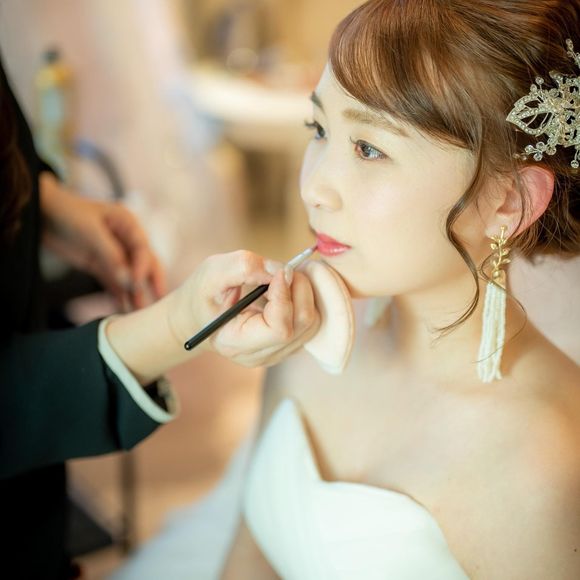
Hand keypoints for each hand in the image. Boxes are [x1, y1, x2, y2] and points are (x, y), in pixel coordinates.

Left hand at [40, 172, 165, 308]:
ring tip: (140, 312)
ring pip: (130, 277)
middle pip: (145, 264)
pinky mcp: (101, 266)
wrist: (39, 213)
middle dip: (150, 283)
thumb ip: (111, 255)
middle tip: (157, 302)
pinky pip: (114, 283)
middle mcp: (126, 240)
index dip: (144, 267)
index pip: (143, 249)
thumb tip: (129, 280)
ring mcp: (114, 254)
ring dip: (135, 293)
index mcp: (128, 224)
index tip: (137, 284)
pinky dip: (119, 295)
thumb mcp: (90, 231)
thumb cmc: (67, 212)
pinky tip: (123, 309)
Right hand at [166, 250, 320, 365]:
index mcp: (236, 343)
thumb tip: (283, 270)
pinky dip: (306, 301)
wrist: (199, 314)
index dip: (284, 297)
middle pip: (302, 325)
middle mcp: (260, 355)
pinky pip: (311, 324)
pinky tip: (288, 289)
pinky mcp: (287, 346)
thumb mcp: (213, 272)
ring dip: (306, 294)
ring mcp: (275, 354)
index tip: (277, 273)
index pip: (280, 329)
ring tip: (287, 277)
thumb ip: (245, 267)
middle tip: (287, 268)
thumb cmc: (204, 293)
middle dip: (300, 290)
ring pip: (312, 324)